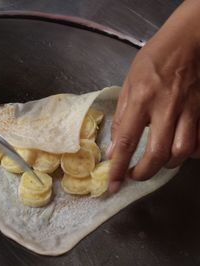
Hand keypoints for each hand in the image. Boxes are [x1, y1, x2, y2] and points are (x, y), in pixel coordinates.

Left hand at [107, 0, 199, 191]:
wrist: (189, 40)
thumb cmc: (154, 59)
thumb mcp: (129, 83)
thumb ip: (122, 117)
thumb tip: (114, 148)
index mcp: (141, 99)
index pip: (126, 141)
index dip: (118, 167)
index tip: (113, 185)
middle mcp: (166, 108)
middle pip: (158, 153)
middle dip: (145, 172)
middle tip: (135, 175)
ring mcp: (189, 110)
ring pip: (183, 152)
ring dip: (167, 164)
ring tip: (156, 162)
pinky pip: (199, 141)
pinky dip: (190, 152)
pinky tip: (181, 149)